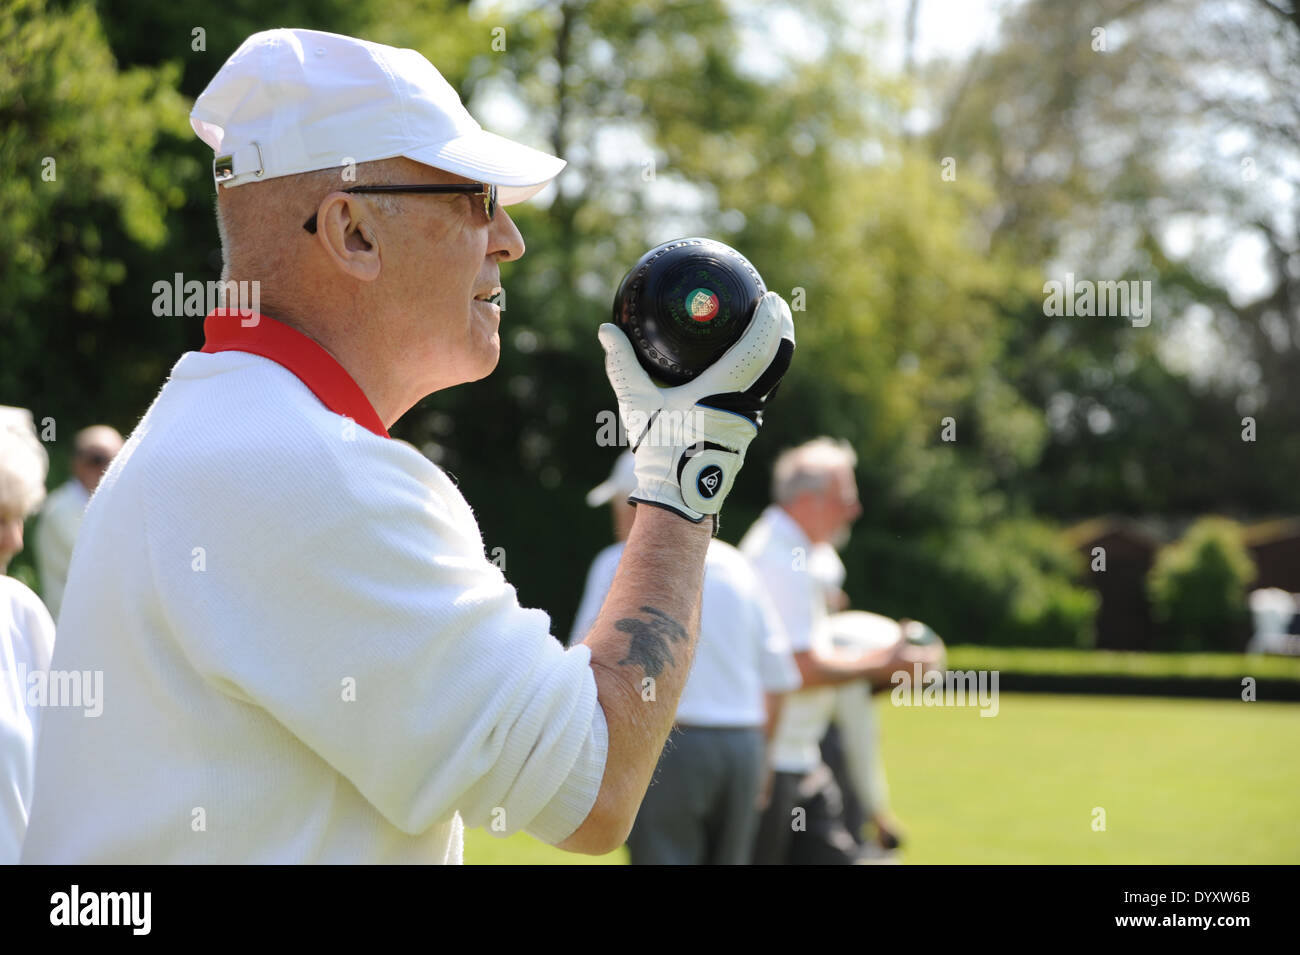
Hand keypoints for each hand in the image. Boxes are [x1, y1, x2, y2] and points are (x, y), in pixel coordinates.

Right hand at [598, 291, 794, 523]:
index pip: (755, 350)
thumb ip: (622, 365)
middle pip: (778, 360)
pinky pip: (764, 391)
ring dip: (776, 350)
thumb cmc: (658, 449)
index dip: (767, 322)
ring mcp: (750, 419)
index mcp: (721, 393)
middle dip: (782, 330)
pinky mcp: (747, 431)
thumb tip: (605, 330)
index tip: (772, 299)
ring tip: (770, 328)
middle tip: (778, 305)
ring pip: (775, 377)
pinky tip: (752, 363)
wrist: (678, 497)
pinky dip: (765, 370)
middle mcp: (745, 404)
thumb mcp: (636, 405)